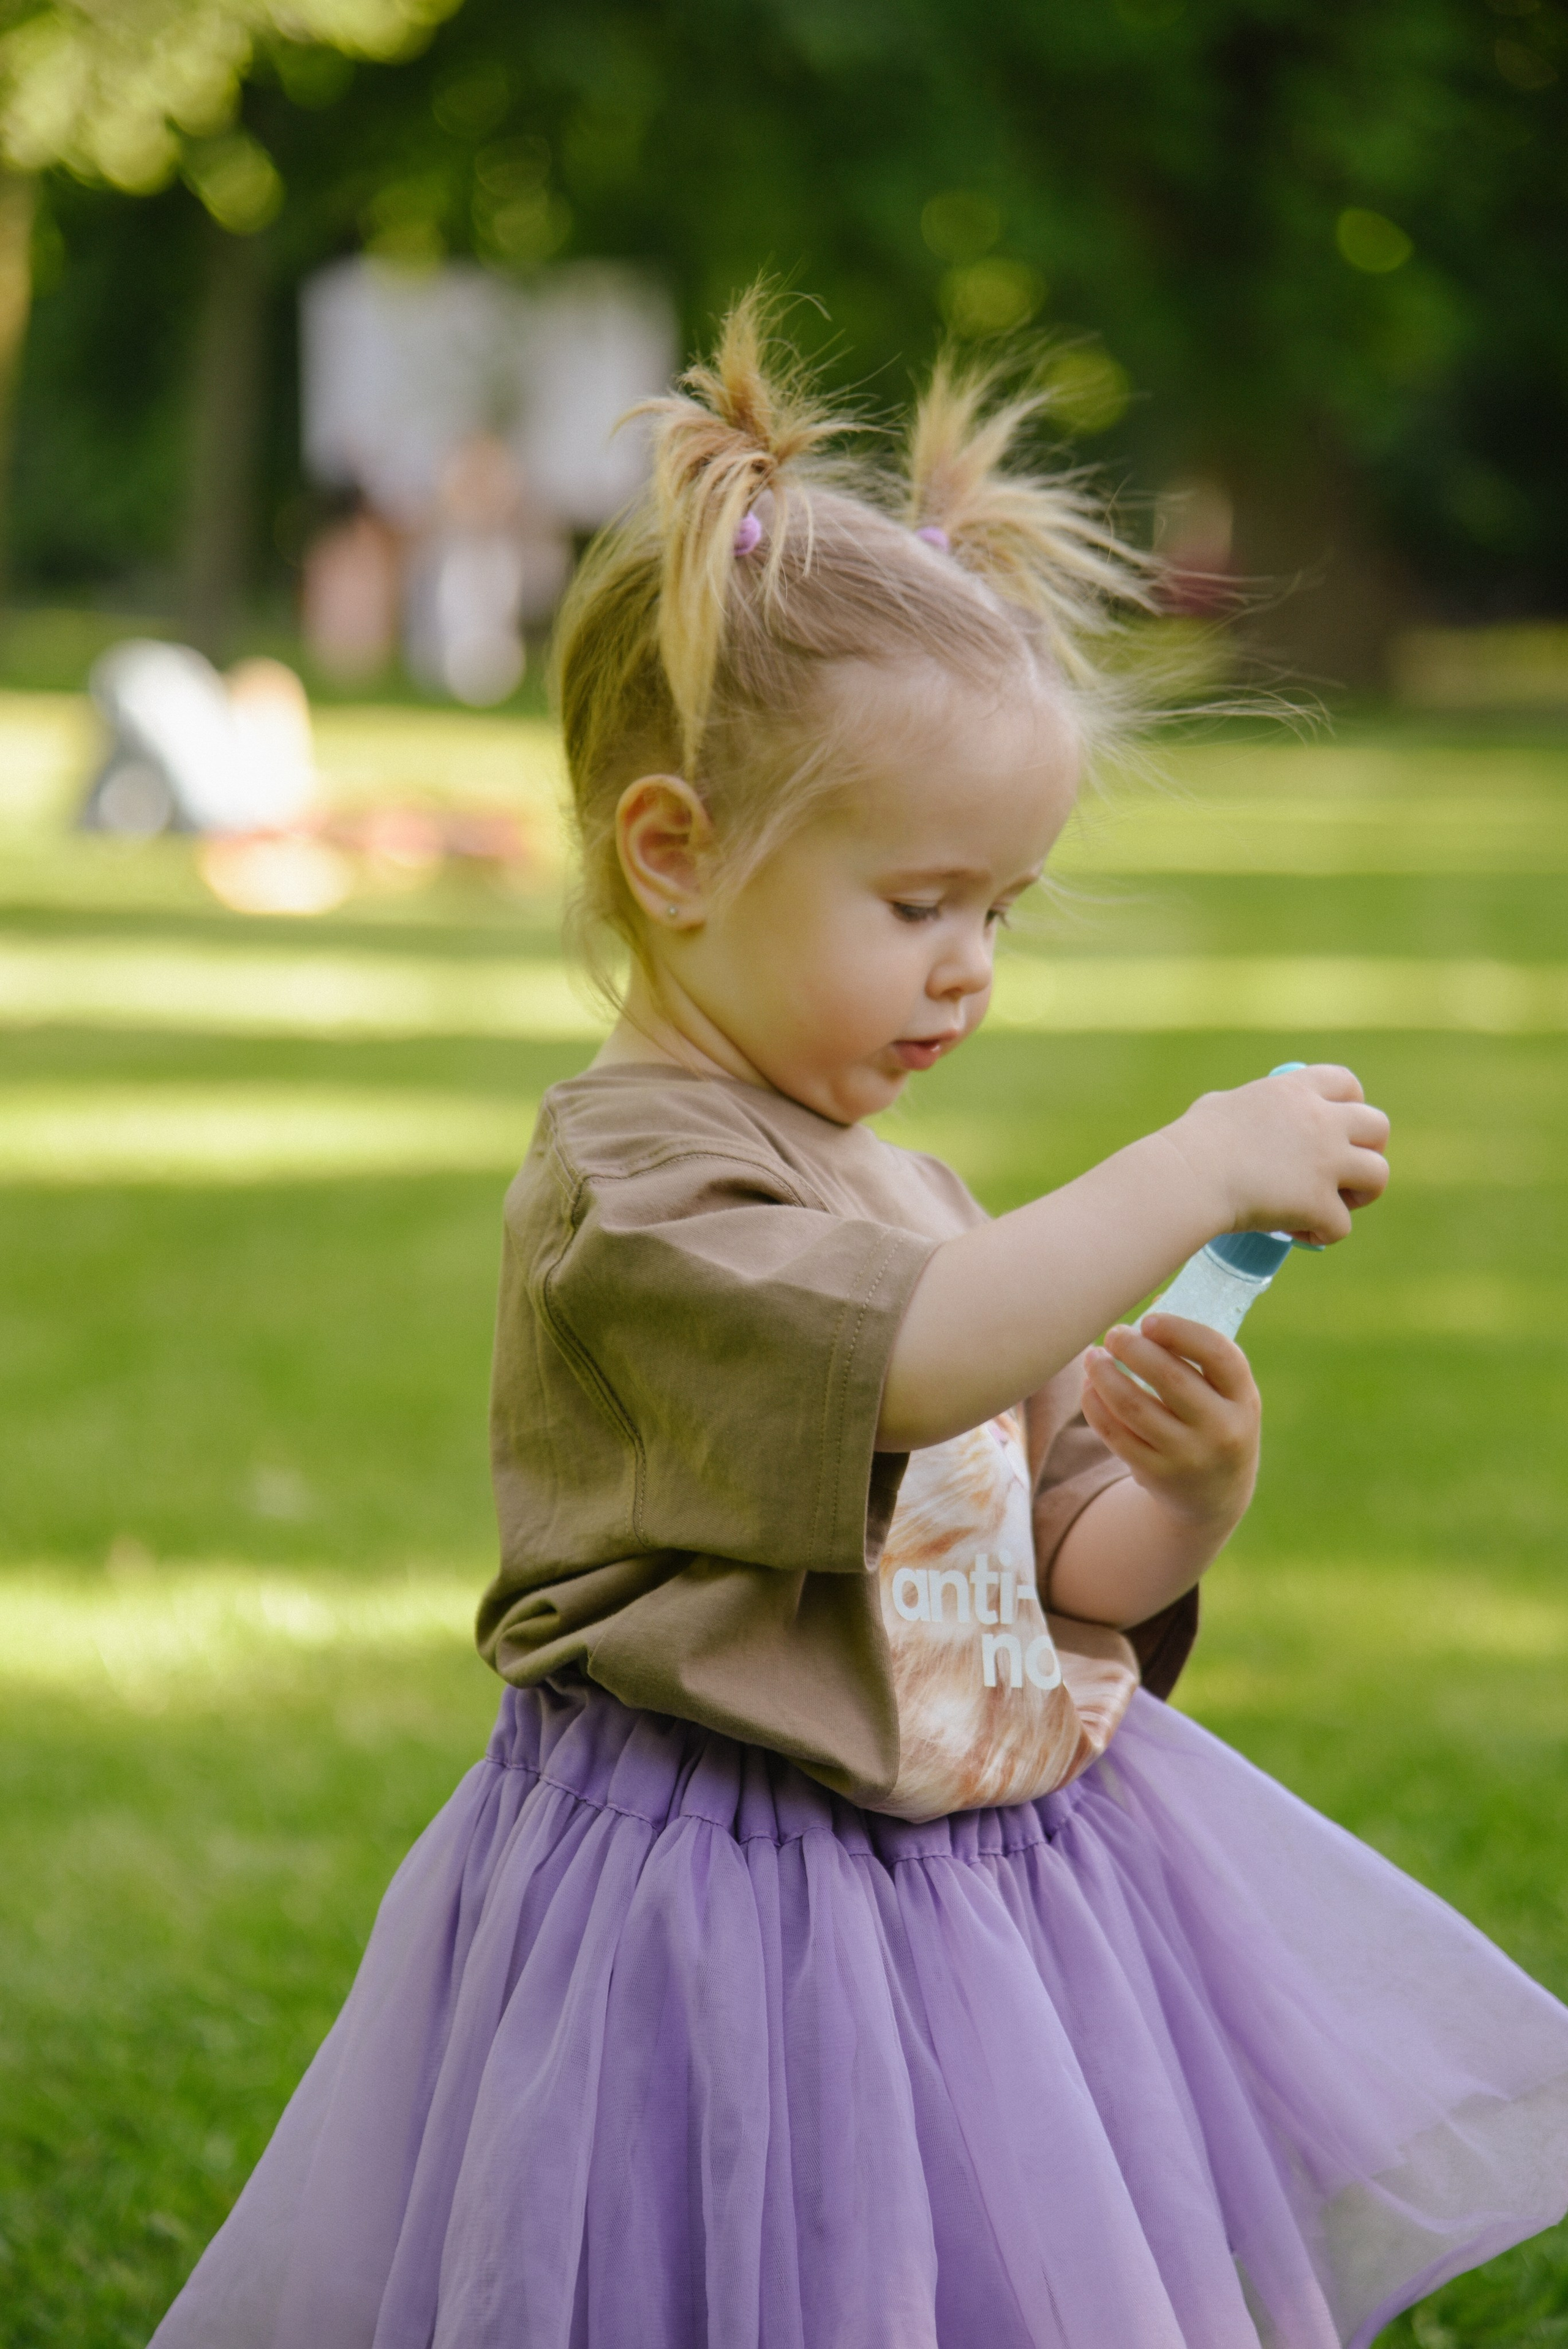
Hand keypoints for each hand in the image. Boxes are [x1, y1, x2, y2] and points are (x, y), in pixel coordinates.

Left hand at [1080, 1315, 1259, 1539]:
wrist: (1215, 1497)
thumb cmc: (1214, 1422)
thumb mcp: (1224, 1394)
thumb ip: (1197, 1353)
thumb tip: (1157, 1299)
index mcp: (1243, 1398)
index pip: (1218, 1354)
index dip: (1181, 1331)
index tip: (1149, 1320)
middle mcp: (1221, 1429)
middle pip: (1169, 1378)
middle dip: (1132, 1348)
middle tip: (1114, 1334)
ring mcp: (1188, 1456)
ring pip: (1133, 1406)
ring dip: (1104, 1375)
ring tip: (1093, 1357)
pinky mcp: (1156, 1474)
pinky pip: (1115, 1434)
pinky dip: (1096, 1405)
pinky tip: (1090, 1386)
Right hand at [1167, 1063, 1388, 1246]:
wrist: (1189, 1177)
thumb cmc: (1191, 1144)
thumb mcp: (1218, 1107)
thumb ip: (1241, 1108)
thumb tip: (1233, 1114)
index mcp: (1296, 1092)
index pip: (1347, 1084)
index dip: (1352, 1106)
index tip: (1338, 1127)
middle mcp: (1321, 1121)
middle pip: (1379, 1127)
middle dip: (1369, 1151)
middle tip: (1343, 1172)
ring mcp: (1325, 1162)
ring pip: (1379, 1175)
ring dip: (1359, 1195)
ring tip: (1331, 1206)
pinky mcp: (1319, 1202)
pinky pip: (1341, 1225)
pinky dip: (1322, 1234)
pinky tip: (1298, 1234)